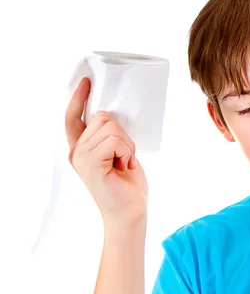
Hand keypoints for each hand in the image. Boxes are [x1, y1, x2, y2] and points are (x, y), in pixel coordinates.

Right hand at [65, 77, 147, 227]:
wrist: (131, 212)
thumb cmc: (128, 186)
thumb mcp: (119, 153)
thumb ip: (109, 136)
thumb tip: (110, 115)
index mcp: (81, 149)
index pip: (73, 117)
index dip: (78, 98)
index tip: (87, 82)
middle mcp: (76, 152)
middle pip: (102, 117)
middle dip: (123, 134)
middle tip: (125, 157)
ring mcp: (81, 158)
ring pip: (111, 127)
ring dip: (127, 145)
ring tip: (125, 163)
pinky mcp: (90, 164)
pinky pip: (114, 140)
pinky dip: (127, 151)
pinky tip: (125, 166)